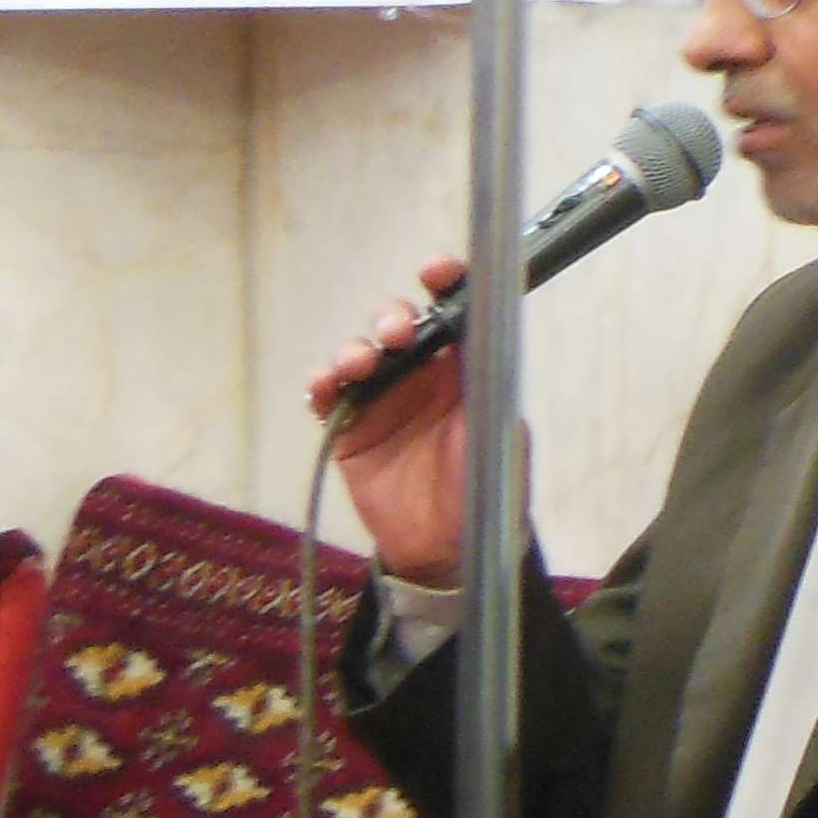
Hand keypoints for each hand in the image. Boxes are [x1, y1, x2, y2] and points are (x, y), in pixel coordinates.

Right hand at [311, 259, 470, 587]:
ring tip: (358, 366)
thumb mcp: (495, 431)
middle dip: (391, 318)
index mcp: (465, 367)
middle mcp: (422, 373)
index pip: (454, 312)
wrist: (446, 546)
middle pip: (398, 325)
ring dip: (353, 351)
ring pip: (359, 355)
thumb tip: (481, 329)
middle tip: (395, 334)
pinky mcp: (349, 428)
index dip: (445, 284)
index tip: (435, 271)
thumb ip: (485, 382)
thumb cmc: (483, 485)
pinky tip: (325, 386)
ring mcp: (383, 398)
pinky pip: (328, 396)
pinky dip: (321, 383)